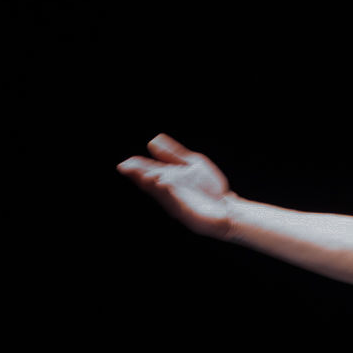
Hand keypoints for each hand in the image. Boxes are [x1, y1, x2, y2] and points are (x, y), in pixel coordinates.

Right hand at [116, 134, 234, 236]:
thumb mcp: (191, 164)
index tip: (125, 163)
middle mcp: (169, 190)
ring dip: (151, 182)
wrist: (226, 208)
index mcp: (168, 177)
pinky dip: (168, 192)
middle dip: (138, 174)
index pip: (148, 170)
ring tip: (142, 173)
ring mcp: (176, 201)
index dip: (137, 166)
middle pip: (150, 181)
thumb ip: (173, 153)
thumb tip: (154, 141)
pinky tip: (162, 183)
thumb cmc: (210, 189)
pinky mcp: (186, 211)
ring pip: (160, 191)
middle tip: (126, 168)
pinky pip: (174, 200)